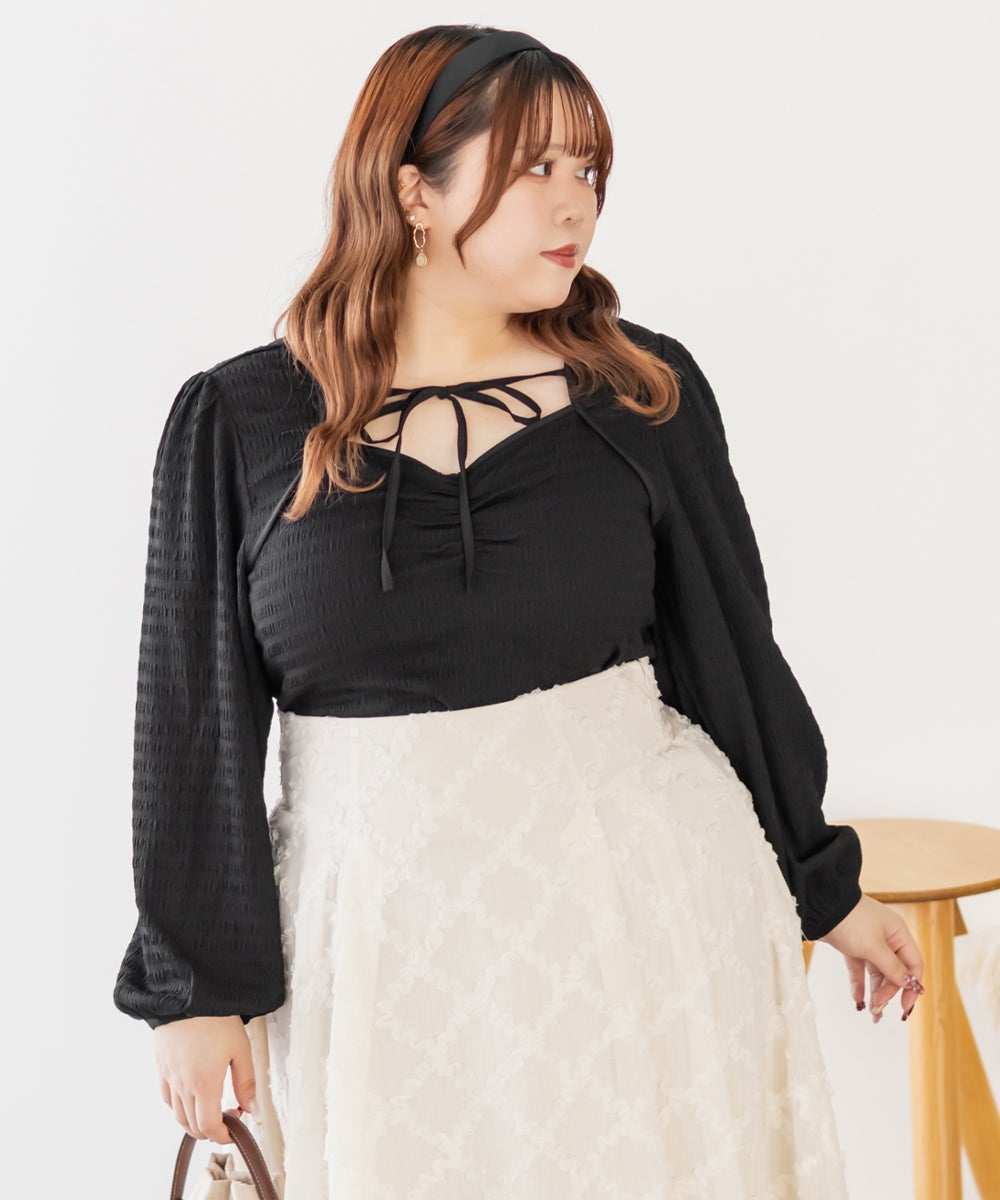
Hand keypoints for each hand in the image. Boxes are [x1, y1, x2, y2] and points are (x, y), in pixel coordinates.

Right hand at [153, 1015, 260, 1142]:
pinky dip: (178, 1106)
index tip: (233, 1132)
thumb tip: (253, 1109)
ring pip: (177, 1115)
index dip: (222, 1136)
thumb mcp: (241, 1049)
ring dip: (193, 1122)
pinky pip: (167, 1097)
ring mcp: (169, 1077)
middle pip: (192, 1125)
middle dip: (210, 1131)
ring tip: (210, 1112)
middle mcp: (183, 1085)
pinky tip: (190, 1097)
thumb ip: (247, 1083)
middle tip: (226, 1121)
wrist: (188, 995)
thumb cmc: (216, 1018)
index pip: (209, 1126)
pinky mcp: (161, 1067)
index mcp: (204, 1084)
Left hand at [818, 893, 924, 1023]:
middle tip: (877, 1009)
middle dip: (887, 991)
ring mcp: (868, 941)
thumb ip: (892, 968)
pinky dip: (858, 983)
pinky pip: (859, 968)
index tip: (905, 1008)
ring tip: (870, 1011)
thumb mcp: (873, 946)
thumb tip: (911, 985)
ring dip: (874, 991)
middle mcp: (886, 937)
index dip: (912, 987)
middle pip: (894, 971)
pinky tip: (857, 999)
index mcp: (898, 932)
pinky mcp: (851, 945)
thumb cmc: (849, 920)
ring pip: (876, 972)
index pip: (913, 964)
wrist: (817, 905)